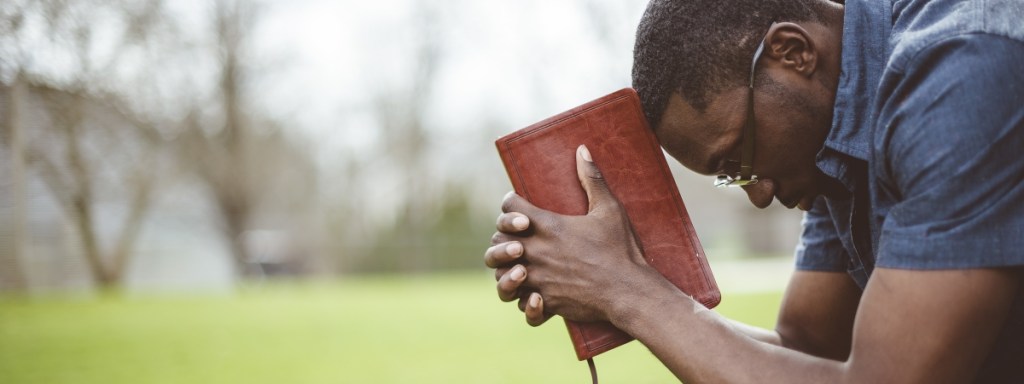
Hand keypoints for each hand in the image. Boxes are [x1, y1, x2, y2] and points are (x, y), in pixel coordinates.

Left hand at [486, 145, 661, 324]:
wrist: (629, 291)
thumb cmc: (620, 249)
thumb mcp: (609, 209)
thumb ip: (592, 179)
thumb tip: (582, 149)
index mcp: (547, 226)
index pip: (509, 206)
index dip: (511, 203)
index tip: (519, 204)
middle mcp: (536, 251)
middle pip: (497, 239)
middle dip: (503, 235)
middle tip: (517, 235)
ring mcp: (538, 278)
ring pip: (501, 274)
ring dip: (505, 268)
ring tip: (519, 264)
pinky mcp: (545, 301)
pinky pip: (518, 302)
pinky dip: (521, 298)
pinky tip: (532, 291)